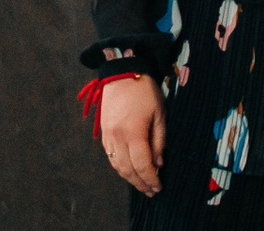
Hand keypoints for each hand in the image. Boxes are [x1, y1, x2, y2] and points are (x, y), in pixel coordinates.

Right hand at [99, 75, 164, 195]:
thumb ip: (159, 141)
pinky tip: (128, 169)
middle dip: (140, 183)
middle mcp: (117, 137)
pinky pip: (110, 156)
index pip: (142, 165)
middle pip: (128, 169)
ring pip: (117, 165)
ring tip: (141, 184)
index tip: (158, 187)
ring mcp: (108, 135)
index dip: (151, 179)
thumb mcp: (159, 114)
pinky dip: (119, 166)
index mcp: (133, 132)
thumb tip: (159, 164)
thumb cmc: (144, 90)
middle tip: (151, 191)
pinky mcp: (103, 131)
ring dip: (129, 178)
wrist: (121, 72)